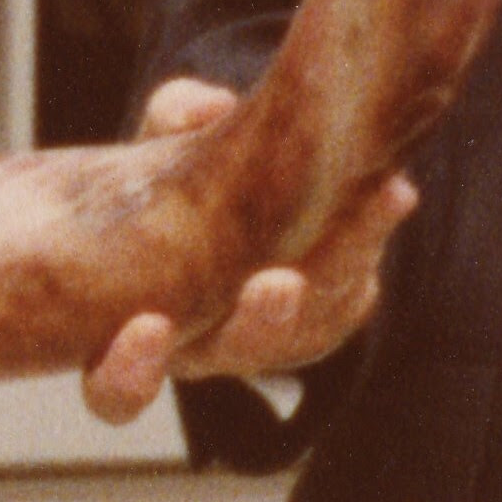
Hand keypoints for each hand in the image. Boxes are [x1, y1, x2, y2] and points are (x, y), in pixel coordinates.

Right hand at [80, 76, 414, 422]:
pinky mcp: (321, 321)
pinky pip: (347, 304)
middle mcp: (203, 351)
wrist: (224, 194)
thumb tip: (207, 110)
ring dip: (345, 261)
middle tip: (279, 282)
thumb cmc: (164, 183)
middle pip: (237, 357)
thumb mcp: (154, 143)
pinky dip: (367, 247)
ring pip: (310, 327)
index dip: (128, 373)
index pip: (115, 391)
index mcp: (135, 332)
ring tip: (383, 191)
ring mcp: (268, 341)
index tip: (148, 325)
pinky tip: (387, 190)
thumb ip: (170, 119)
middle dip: (261, 323)